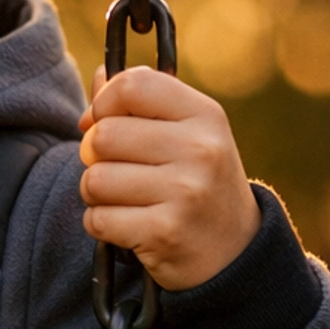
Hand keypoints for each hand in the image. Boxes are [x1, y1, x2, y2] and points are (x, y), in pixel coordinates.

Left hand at [78, 66, 259, 290]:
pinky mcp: (165, 232)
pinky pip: (98, 219)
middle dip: (96, 157)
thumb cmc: (198, 183)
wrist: (234, 251)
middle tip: (118, 171)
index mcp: (205, 115)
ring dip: (96, 195)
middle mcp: (200, 149)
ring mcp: (185, 192)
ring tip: (126, 200)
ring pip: (95, 180)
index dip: (103, 104)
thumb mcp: (186, 134)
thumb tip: (100, 77)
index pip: (132, 85)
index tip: (101, 122)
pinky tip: (129, 227)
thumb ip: (142, 104)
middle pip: (103, 136)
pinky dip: (102, 225)